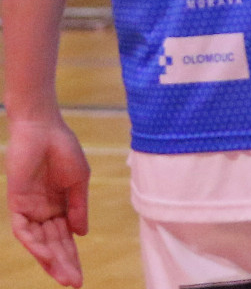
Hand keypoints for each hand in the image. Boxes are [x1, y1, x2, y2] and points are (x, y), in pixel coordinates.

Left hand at [6, 117, 88, 286]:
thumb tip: (81, 235)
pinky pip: (24, 230)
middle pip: (53, 245)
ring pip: (38, 243)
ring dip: (51, 260)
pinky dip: (35, 244)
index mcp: (59, 206)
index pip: (65, 239)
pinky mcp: (17, 204)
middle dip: (64, 265)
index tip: (80, 278)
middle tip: (75, 283)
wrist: (44, 129)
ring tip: (64, 276)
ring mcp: (29, 209)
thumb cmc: (64, 149)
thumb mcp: (79, 181)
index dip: (72, 258)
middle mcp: (43, 212)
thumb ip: (78, 207)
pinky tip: (47, 255)